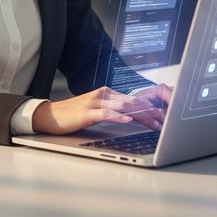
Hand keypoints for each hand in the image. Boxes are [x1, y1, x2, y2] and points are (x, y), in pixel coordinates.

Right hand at [31, 85, 167, 135]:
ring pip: (123, 106)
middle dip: (151, 112)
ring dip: (141, 115)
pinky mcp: (86, 112)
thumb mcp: (96, 110)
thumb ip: (113, 110)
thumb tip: (134, 115)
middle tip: (165, 121)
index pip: (134, 99)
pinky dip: (119, 116)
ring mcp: (94, 102)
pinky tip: (128, 120)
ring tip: (154, 123)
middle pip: (133, 102)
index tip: (164, 116)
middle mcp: (103, 94)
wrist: (51, 116)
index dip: (151, 108)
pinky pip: (106, 113)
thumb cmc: (74, 115)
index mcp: (107, 93)